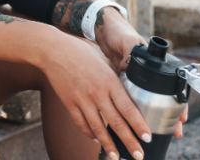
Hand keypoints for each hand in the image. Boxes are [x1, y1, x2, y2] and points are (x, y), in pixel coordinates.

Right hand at [40, 34, 152, 159]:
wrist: (53, 50)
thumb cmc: (80, 52)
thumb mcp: (104, 62)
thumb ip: (115, 79)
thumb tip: (128, 93)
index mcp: (109, 81)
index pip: (128, 109)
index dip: (139, 126)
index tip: (147, 138)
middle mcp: (97, 93)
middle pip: (116, 123)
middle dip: (129, 142)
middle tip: (139, 155)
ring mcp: (81, 100)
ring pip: (98, 128)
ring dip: (109, 145)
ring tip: (117, 157)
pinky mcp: (69, 103)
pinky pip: (81, 123)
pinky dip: (90, 133)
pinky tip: (97, 140)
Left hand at [96, 10, 189, 139]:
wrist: (102, 27)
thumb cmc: (118, 31)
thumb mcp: (127, 40)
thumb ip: (131, 53)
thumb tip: (130, 67)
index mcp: (153, 64)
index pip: (171, 86)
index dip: (179, 103)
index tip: (182, 118)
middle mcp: (147, 73)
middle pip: (162, 98)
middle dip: (170, 116)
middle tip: (176, 133)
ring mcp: (135, 77)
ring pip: (147, 101)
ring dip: (152, 116)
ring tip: (158, 133)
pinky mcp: (122, 79)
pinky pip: (130, 97)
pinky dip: (134, 109)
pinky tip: (135, 122)